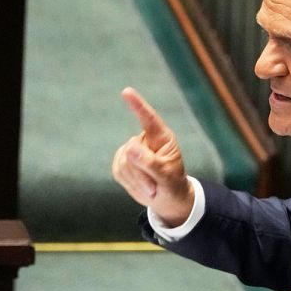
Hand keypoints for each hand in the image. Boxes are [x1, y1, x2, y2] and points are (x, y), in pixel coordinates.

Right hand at [111, 87, 193, 226]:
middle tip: (155, 189)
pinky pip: (118, 171)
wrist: (167, 199)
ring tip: (152, 189)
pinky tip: (141, 186)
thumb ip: (149, 162)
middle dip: (142, 173)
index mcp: (161, 138)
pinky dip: (130, 183)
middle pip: (133, 151)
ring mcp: (131, 150)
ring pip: (124, 163)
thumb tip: (128, 147)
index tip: (127, 92)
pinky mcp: (121, 162)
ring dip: (137, 181)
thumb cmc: (172, 184)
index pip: (148, 119)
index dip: (137, 105)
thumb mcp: (166, 176)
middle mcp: (145, 140)